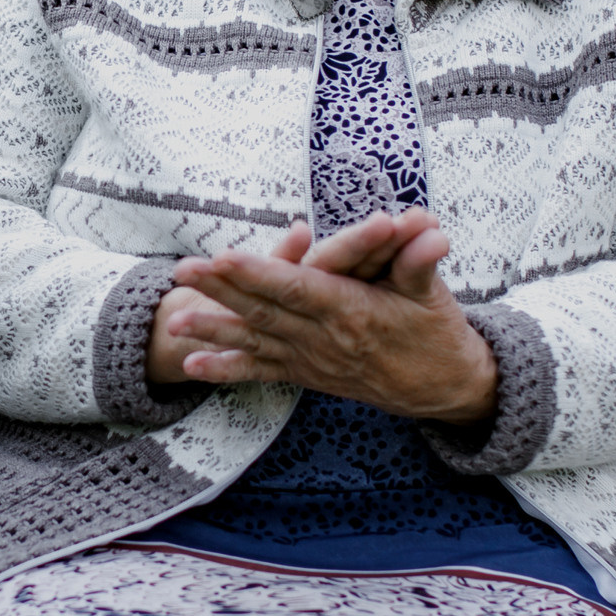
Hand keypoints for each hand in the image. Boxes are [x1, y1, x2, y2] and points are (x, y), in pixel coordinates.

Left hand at [151, 210, 497, 422]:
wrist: (442, 388)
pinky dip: (227, 370)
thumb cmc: (437, 332)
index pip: (297, 289)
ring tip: (173, 321)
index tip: (224, 257)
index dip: (259, 274)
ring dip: (213, 330)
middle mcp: (326, 340)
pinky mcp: (307, 374)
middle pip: (265, 312)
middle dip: (221, 291)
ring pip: (256, 341)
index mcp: (353, 312)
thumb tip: (428, 227)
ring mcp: (313, 361)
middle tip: (183, 270)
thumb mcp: (433, 293)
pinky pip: (263, 372)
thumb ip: (420, 259)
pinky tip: (192, 367)